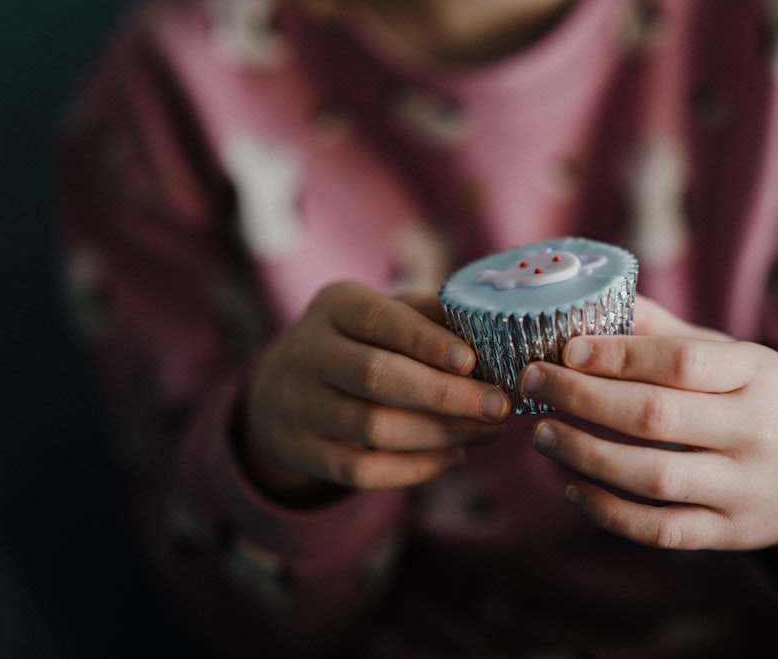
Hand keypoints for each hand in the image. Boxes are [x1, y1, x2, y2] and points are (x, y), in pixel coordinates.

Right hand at [240, 281, 509, 501]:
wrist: (280, 389)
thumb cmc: (359, 343)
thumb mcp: (383, 313)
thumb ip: (432, 317)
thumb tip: (495, 330)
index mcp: (335, 307)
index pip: (380, 320)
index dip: (426, 341)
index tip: (472, 361)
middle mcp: (309, 352)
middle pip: (376, 377)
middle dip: (444, 395)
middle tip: (498, 406)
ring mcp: (299, 405)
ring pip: (372, 428)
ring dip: (439, 434)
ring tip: (488, 432)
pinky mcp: (302, 451)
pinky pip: (361, 471)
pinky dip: (414, 469)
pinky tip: (453, 457)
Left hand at [519, 297, 777, 560]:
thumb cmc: (766, 402)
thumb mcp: (739, 358)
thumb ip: (671, 334)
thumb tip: (602, 301)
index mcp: (759, 373)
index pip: (681, 362)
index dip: (618, 355)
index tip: (566, 349)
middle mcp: (756, 431)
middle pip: (656, 416)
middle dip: (583, 398)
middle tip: (533, 383)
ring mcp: (745, 488)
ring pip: (653, 477)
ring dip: (586, 455)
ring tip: (542, 434)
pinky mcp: (731, 533)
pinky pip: (661, 529)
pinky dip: (610, 512)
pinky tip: (573, 488)